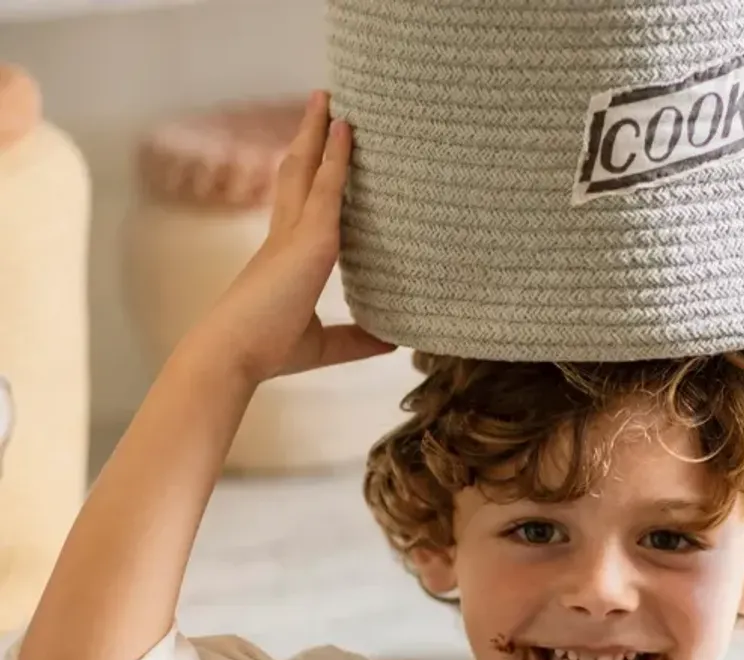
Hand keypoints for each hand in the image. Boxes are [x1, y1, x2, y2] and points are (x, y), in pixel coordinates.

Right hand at [190, 90, 393, 387]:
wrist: (231, 355)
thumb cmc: (266, 351)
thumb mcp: (324, 344)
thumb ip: (355, 339)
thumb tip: (389, 340)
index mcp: (283, 257)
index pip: (298, 205)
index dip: (309, 175)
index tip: (318, 149)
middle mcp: (283, 238)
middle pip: (295, 173)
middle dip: (308, 139)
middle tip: (322, 104)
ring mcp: (292, 235)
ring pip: (306, 170)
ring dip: (319, 132)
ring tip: (332, 97)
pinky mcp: (307, 242)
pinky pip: (325, 189)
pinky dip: (337, 158)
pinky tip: (347, 130)